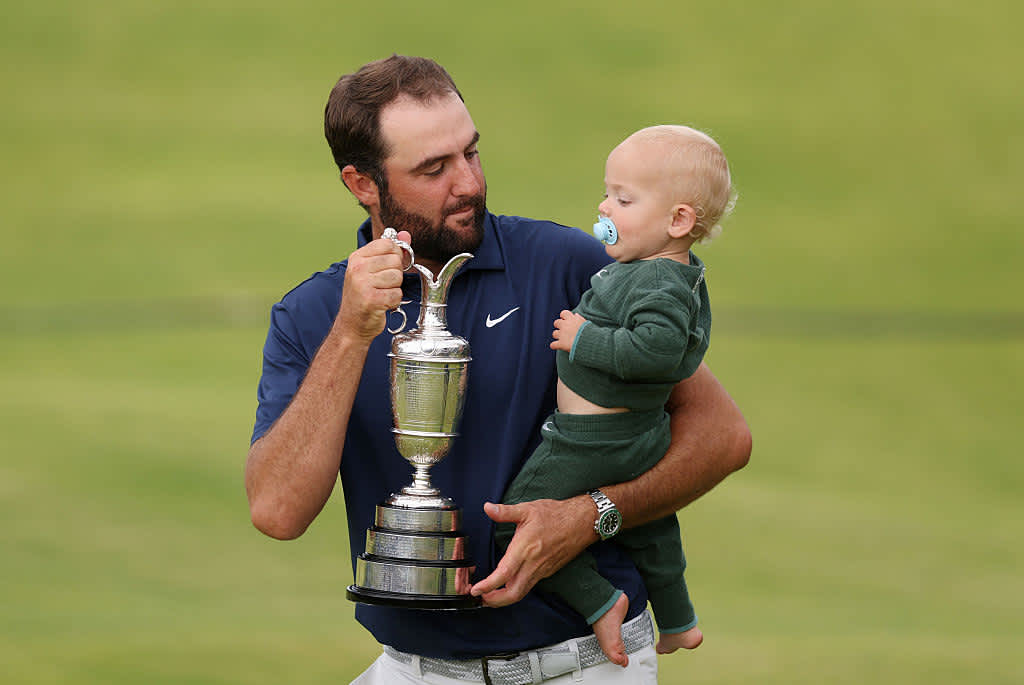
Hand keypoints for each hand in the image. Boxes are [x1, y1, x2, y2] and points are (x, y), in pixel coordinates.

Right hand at [336, 229, 412, 341]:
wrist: (352, 325)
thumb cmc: (364, 296)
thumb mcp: (372, 270)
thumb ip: (390, 251)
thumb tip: (405, 235)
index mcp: (357, 258)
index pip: (388, 244)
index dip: (394, 256)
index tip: (386, 268)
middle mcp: (357, 268)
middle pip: (395, 261)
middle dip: (395, 275)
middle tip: (382, 285)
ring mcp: (363, 284)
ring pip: (397, 277)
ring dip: (394, 288)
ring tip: (381, 294)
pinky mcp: (371, 300)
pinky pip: (397, 294)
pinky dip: (394, 301)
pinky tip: (382, 304)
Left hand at [471, 497, 594, 606]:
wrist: (582, 521)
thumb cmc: (556, 514)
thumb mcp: (528, 509)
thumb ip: (505, 512)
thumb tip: (487, 508)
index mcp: (524, 549)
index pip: (503, 575)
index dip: (488, 586)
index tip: (475, 589)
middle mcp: (533, 564)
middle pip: (512, 594)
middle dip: (494, 601)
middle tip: (480, 597)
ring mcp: (542, 570)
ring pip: (521, 592)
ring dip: (504, 598)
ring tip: (490, 594)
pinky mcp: (548, 571)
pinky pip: (529, 585)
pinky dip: (516, 590)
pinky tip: (509, 584)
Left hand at [550, 310, 587, 351]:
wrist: (590, 342)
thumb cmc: (590, 333)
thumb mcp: (586, 323)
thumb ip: (579, 318)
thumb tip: (575, 315)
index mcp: (572, 319)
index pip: (563, 313)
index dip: (564, 317)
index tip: (567, 320)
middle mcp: (565, 325)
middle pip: (556, 323)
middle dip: (559, 326)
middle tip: (564, 331)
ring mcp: (562, 334)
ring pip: (554, 333)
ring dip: (558, 336)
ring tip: (564, 339)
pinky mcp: (561, 344)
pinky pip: (553, 345)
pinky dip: (555, 346)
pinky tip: (558, 347)